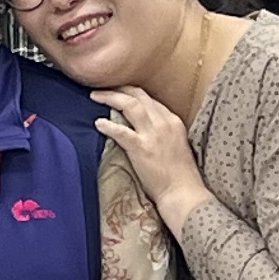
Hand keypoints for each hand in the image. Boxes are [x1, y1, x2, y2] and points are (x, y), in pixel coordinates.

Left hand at [92, 87, 204, 217]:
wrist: (183, 191)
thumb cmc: (179, 173)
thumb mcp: (175, 144)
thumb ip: (161, 131)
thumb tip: (142, 126)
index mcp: (173, 121)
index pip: (149, 99)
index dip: (132, 93)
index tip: (119, 92)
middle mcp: (164, 123)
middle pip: (139, 96)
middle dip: (119, 89)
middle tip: (102, 88)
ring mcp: (153, 134)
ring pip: (129, 105)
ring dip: (110, 97)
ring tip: (95, 96)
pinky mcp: (142, 148)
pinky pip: (121, 131)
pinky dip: (108, 125)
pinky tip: (98, 123)